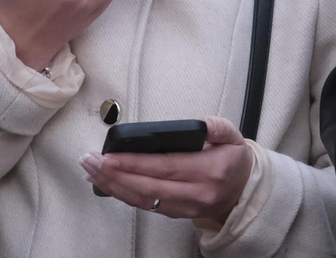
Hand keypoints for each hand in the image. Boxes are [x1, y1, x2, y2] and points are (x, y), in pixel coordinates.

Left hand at [81, 116, 253, 222]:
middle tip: (91, 162)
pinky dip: (123, 195)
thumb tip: (200, 124)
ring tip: (91, 171)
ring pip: (144, 200)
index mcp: (210, 170)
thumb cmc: (233, 160)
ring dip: (114, 187)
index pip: (166, 166)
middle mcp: (196, 193)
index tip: (110, 156)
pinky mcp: (176, 213)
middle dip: (115, 175)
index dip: (135, 163)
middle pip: (149, 186)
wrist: (243, 191)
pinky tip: (107, 183)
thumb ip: (217, 126)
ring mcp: (185, 207)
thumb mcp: (233, 135)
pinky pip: (146, 205)